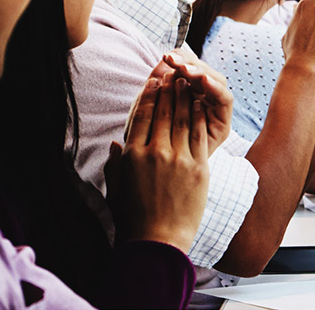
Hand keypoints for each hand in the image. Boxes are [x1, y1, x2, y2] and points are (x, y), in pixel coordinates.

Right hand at [106, 75, 210, 251]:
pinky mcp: (198, 167)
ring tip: (186, 81)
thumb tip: (115, 144)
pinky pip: (199, 133)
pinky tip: (200, 103)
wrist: (158, 241)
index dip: (149, 96)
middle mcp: (154, 152)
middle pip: (164, 112)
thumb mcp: (116, 188)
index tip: (153, 82)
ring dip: (185, 96)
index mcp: (133, 155)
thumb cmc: (133, 217)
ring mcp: (178, 158)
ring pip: (183, 118)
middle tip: (173, 74)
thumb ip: (115, 163)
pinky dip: (199, 115)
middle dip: (169, 89)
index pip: (141, 116)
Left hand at [156, 51, 233, 149]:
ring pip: (217, 80)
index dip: (181, 58)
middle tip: (175, 60)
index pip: (188, 67)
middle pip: (203, 71)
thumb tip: (165, 58)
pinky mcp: (223, 123)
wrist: (155, 175)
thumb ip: (157, 83)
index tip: (167, 56)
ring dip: (202, 72)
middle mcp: (204, 98)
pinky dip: (216, 88)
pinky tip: (205, 81)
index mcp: (186, 91)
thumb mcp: (148, 107)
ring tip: (186, 70)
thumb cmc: (148, 140)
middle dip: (190, 63)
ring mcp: (215, 109)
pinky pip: (225, 100)